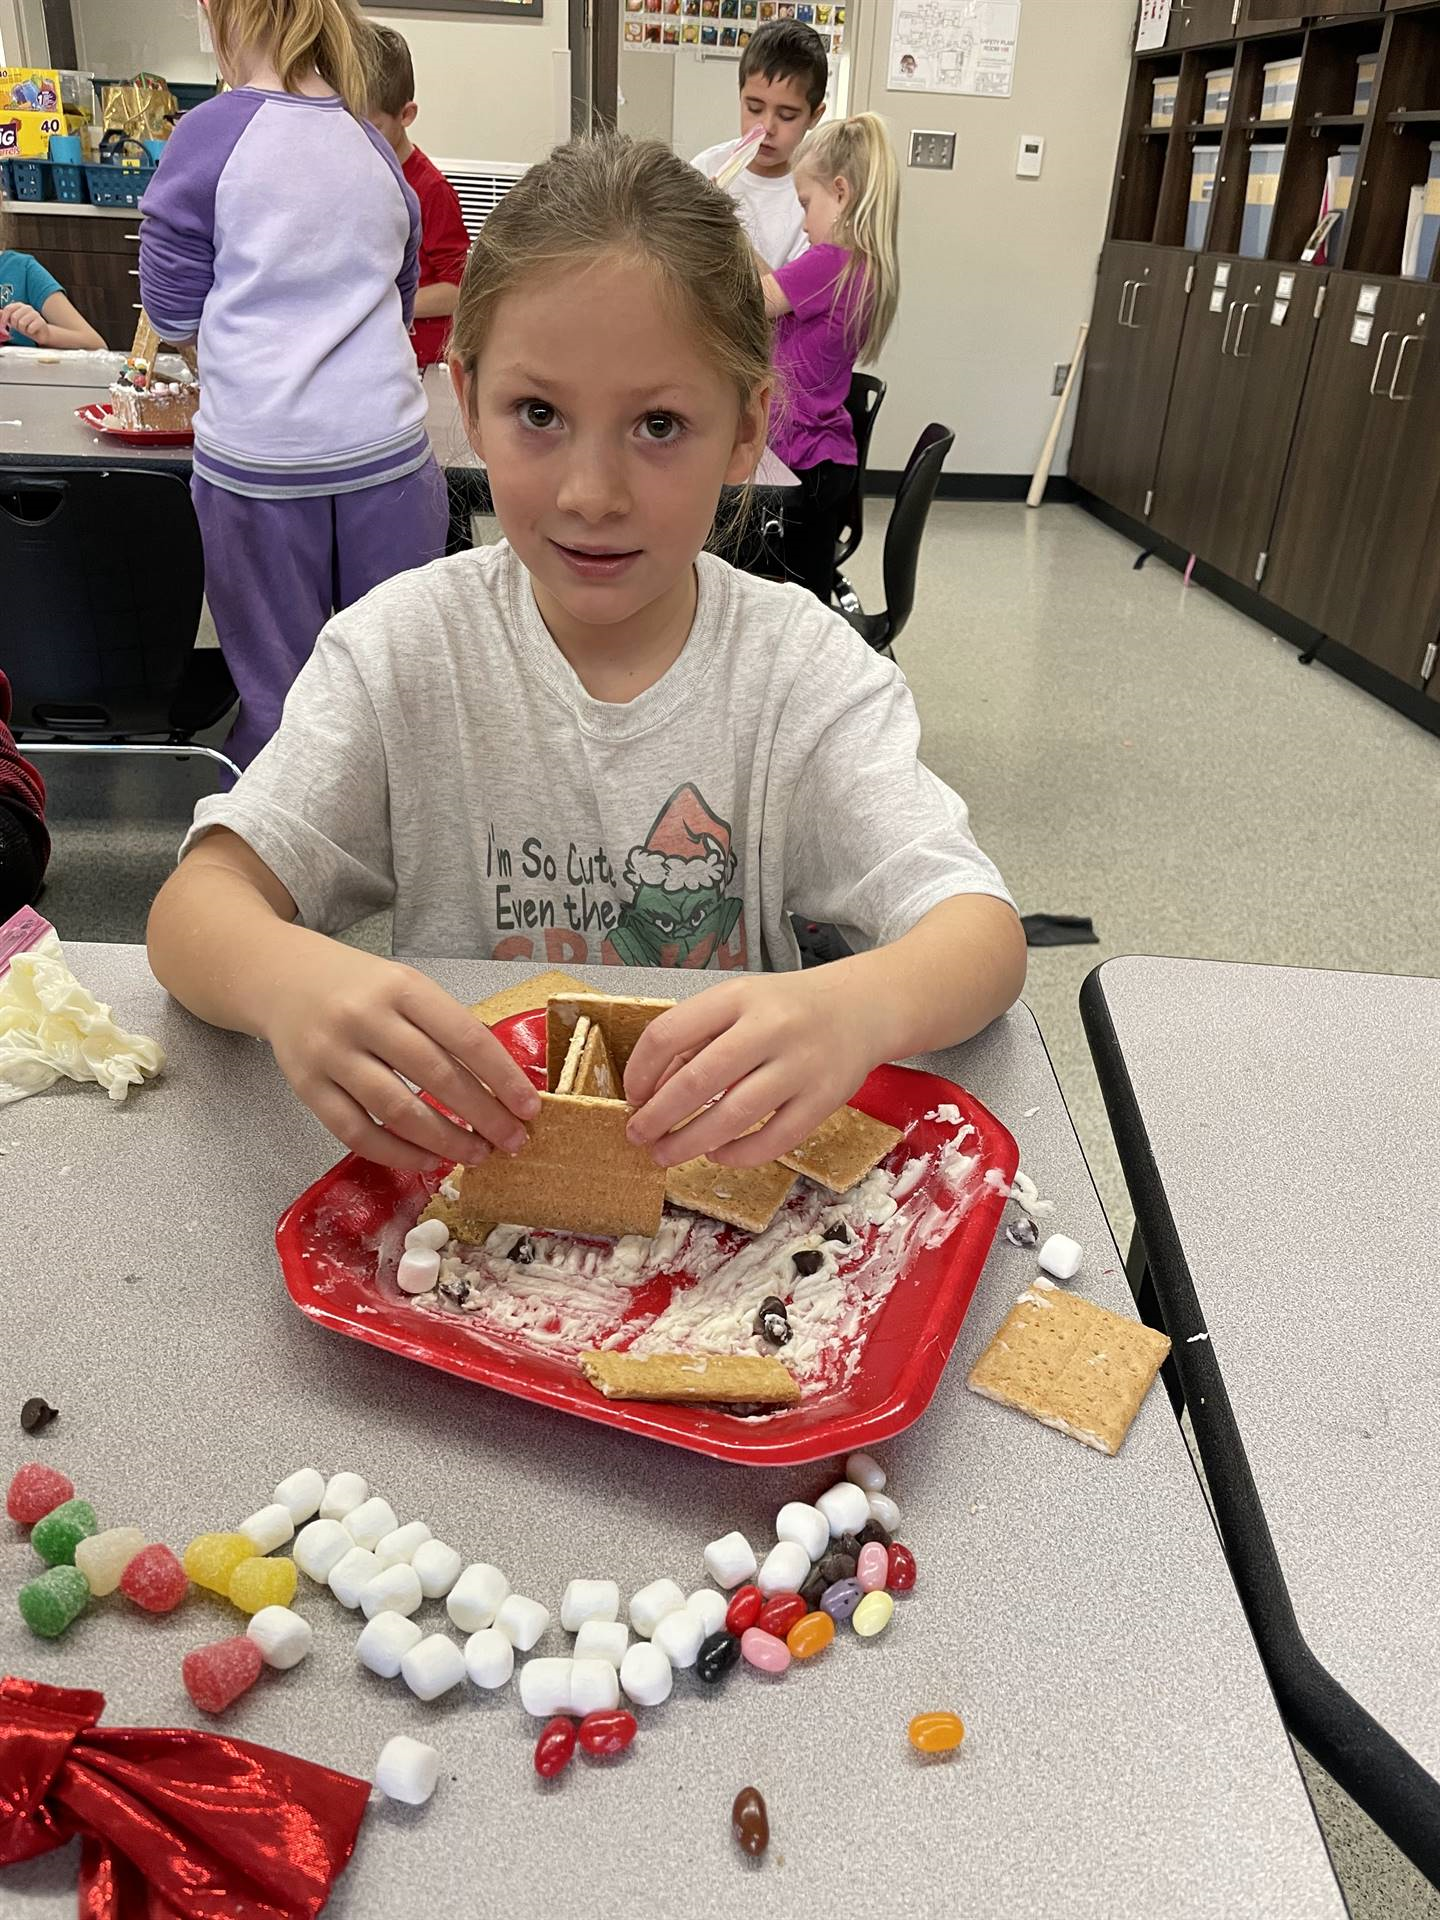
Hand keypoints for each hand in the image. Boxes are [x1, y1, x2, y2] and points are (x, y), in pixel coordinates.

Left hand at [1, 302, 49, 344]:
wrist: (42, 333)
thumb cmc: (27, 326)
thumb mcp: (14, 321)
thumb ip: (6, 315)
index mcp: (20, 305)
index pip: (8, 309)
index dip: (4, 318)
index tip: (3, 326)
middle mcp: (27, 307)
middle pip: (14, 317)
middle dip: (15, 326)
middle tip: (19, 328)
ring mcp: (35, 314)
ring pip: (22, 323)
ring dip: (23, 330)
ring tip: (26, 329)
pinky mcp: (41, 321)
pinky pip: (30, 329)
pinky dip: (30, 332)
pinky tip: (32, 331)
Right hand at [260, 942, 540, 1171]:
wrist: (280, 977)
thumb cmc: (359, 986)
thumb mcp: (405, 985)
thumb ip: (445, 1025)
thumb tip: (501, 1083)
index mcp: (401, 987)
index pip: (465, 1036)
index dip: (502, 1077)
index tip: (529, 1107)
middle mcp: (364, 1018)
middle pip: (436, 1076)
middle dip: (483, 1115)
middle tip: (512, 1141)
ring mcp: (331, 1054)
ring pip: (397, 1110)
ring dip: (445, 1140)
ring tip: (477, 1154)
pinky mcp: (307, 1087)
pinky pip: (357, 1133)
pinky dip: (397, 1153)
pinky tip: (427, 1160)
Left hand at [623, 970, 884, 1168]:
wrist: (863, 1007)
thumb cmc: (787, 1009)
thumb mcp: (739, 1002)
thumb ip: (696, 1038)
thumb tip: (650, 1092)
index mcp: (738, 996)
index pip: (669, 1033)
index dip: (640, 1071)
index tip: (632, 1095)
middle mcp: (770, 1027)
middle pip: (698, 1081)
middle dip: (658, 1116)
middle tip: (637, 1136)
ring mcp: (801, 1065)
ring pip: (734, 1116)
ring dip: (690, 1143)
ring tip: (665, 1155)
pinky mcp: (825, 1099)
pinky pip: (774, 1139)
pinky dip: (739, 1155)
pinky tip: (717, 1155)